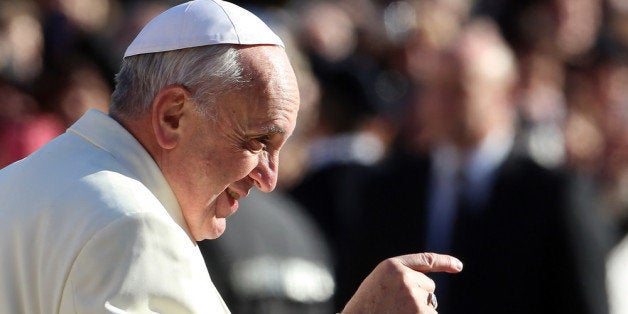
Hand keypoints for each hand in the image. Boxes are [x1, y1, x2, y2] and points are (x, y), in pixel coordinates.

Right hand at [342, 253, 462, 313]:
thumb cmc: (365, 308)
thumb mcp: (378, 285)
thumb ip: (399, 279)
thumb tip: (429, 290)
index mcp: (391, 266)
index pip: (425, 261)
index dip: (444, 262)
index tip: (458, 266)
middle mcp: (404, 277)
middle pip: (428, 287)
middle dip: (419, 297)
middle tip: (395, 307)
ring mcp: (413, 296)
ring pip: (429, 304)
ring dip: (418, 311)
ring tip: (394, 313)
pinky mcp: (421, 312)